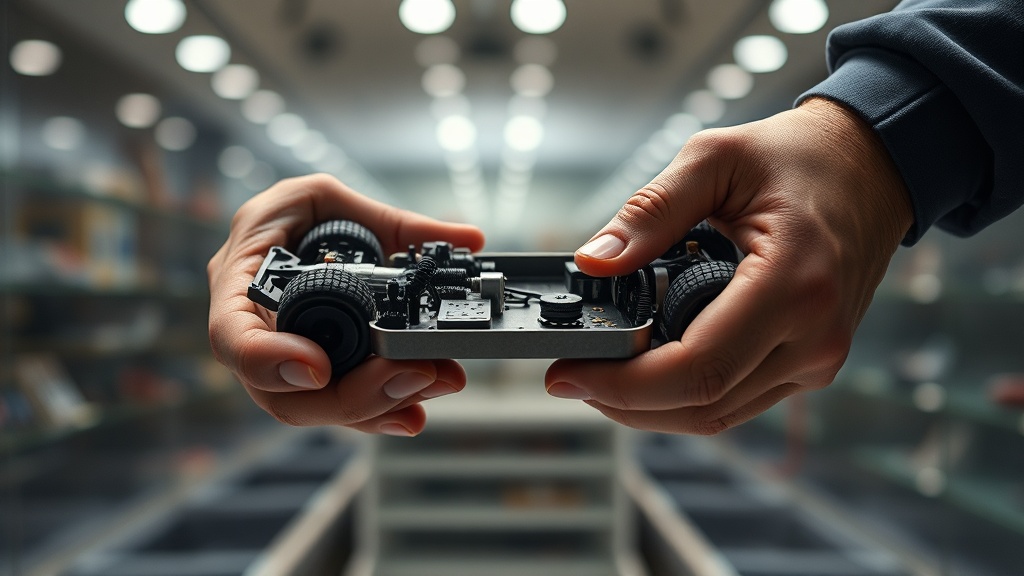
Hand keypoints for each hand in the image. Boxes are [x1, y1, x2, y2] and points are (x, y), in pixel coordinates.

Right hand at [208, 174, 484, 434]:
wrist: (291, 235)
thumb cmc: (293, 215)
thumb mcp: (327, 197)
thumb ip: (394, 222)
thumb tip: (469, 240)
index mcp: (238, 281)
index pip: (230, 336)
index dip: (269, 360)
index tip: (318, 368)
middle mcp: (253, 334)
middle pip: (283, 393)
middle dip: (353, 395)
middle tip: (413, 376)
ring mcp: (282, 362)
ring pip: (316, 407)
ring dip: (377, 405)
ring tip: (430, 384)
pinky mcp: (314, 376)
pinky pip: (338, 402)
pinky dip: (378, 410)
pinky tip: (413, 411)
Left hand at [545, 98, 913, 433]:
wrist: (873, 167)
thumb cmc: (801, 158)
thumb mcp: (715, 160)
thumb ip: (650, 212)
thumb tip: (594, 261)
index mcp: (793, 286)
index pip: (695, 369)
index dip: (621, 385)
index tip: (568, 374)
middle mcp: (814, 337)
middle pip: (701, 405)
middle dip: (623, 402)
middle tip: (570, 378)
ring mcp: (817, 358)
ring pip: (717, 414)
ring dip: (650, 407)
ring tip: (600, 373)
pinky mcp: (810, 362)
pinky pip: (737, 399)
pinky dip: (684, 394)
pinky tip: (645, 368)